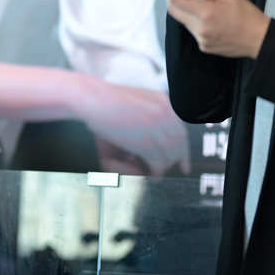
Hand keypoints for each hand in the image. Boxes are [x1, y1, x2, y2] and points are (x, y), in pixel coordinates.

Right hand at [68, 75, 189, 174]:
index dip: (183, 148)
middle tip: (171, 171)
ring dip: (162, 167)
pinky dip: (155, 173)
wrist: (91, 98)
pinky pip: (158, 164)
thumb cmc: (106, 105)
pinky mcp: (147, 142)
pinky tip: (151, 176)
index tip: (184, 162)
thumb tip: (157, 149)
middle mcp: (165, 113)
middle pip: (179, 143)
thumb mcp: (133, 109)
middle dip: (176, 159)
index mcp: (162, 101)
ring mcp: (157, 127)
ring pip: (170, 156)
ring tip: (155, 175)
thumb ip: (149, 126)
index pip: (180, 129)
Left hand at [160, 0, 270, 58]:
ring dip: (186, 9)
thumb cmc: (247, 17)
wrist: (259, 39)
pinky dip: (195, 20)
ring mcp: (201, 40)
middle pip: (174, 11)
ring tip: (200, 2)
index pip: (175, 1)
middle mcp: (200, 29)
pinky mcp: (204, 46)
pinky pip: (193, 30)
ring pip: (184, 20)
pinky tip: (209, 17)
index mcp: (206, 14)